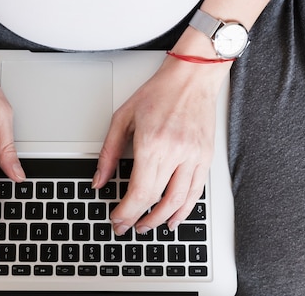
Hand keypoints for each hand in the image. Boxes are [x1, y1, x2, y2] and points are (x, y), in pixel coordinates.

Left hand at [93, 56, 229, 234]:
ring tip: (146, 226)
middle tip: (127, 226)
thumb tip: (98, 180)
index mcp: (153, 143)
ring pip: (179, 202)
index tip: (117, 219)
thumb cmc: (158, 93)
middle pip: (157, 200)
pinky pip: (196, 192)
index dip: (126, 212)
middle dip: (139, 219)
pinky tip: (173, 218)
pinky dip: (184, 210)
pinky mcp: (206, 157)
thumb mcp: (122, 118)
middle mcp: (176, 152)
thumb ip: (108, 153)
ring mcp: (194, 156)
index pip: (139, 192)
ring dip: (161, 219)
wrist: (191, 78)